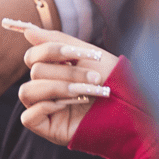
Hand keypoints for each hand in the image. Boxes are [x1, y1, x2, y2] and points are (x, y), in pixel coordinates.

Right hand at [16, 23, 116, 146]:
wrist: (131, 107)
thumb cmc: (113, 79)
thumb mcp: (87, 54)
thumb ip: (57, 41)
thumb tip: (27, 31)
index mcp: (54, 69)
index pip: (34, 55)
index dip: (53, 51)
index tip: (80, 53)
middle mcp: (46, 87)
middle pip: (35, 72)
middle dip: (68, 73)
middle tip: (95, 78)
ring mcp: (45, 108)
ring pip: (27, 92)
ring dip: (59, 89)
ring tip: (85, 92)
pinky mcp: (47, 127)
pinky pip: (28, 117)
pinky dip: (46, 108)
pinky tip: (68, 107)